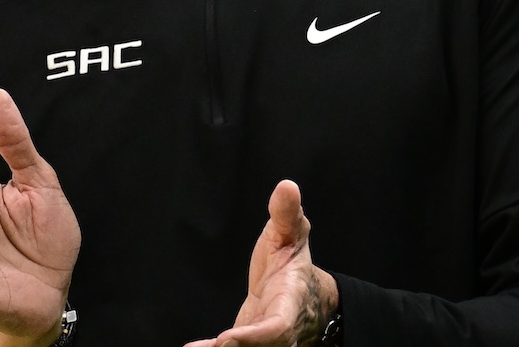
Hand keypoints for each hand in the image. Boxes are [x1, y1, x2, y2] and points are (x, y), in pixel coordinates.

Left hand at [185, 179, 338, 346]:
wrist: (304, 294)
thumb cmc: (293, 261)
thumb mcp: (292, 233)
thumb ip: (287, 214)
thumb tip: (287, 186)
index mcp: (290, 303)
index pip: (277, 327)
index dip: (257, 336)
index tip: (229, 337)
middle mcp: (279, 330)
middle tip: (214, 345)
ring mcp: (265, 341)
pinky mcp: (249, 344)